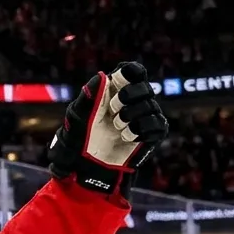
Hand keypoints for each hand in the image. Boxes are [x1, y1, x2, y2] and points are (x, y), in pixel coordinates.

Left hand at [47, 62, 168, 195]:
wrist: (88, 163)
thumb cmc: (81, 136)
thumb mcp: (78, 115)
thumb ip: (89, 95)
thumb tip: (103, 76)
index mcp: (117, 89)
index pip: (133, 70)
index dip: (129, 72)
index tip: (117, 80)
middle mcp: (135, 99)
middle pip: (144, 86)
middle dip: (126, 97)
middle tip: (112, 110)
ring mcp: (146, 115)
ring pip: (149, 105)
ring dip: (128, 117)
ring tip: (116, 127)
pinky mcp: (154, 132)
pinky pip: (156, 123)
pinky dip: (137, 130)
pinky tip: (126, 137)